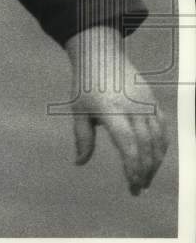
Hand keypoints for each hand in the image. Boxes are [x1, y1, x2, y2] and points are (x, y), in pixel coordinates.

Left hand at [65, 26, 168, 194]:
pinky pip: (163, 128)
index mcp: (111, 111)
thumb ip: (82, 138)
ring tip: (146, 178)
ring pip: (158, 140)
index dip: (132, 168)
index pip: (128, 146)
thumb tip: (79, 162)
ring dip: (155, 162)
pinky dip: (162, 147)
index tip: (132, 185)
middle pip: (146, 147)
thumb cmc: (85, 84)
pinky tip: (155, 159)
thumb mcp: (78, 110)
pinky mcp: (153, 101)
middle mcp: (132, 108)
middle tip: (139, 188)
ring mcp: (146, 104)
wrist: (100, 55)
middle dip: (144, 171)